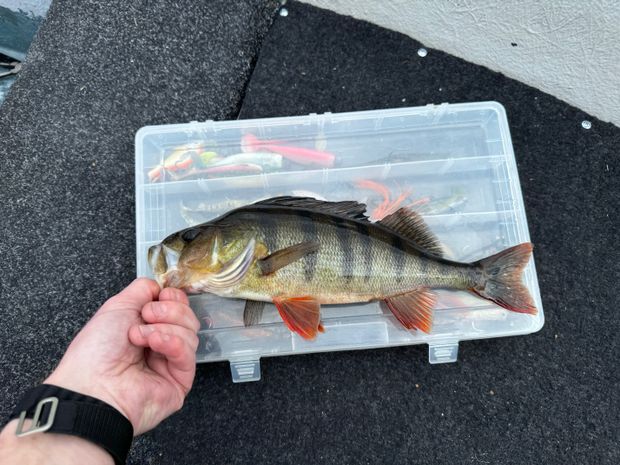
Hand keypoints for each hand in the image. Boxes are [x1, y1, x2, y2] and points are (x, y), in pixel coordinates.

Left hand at [45, 278, 199, 434]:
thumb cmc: (96, 351)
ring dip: (165, 328)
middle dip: (169, 310)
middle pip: (188, 316)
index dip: (173, 297)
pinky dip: (173, 342)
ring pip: (191, 332)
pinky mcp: (180, 381)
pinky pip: (189, 353)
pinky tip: (155, 344)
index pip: (178, 305)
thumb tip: (160, 286)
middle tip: (146, 316)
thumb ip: (143, 289)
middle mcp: (161, 344)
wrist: (92, 385)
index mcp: (147, 327)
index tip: (159, 297)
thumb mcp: (118, 306)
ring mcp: (172, 363)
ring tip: (140, 337)